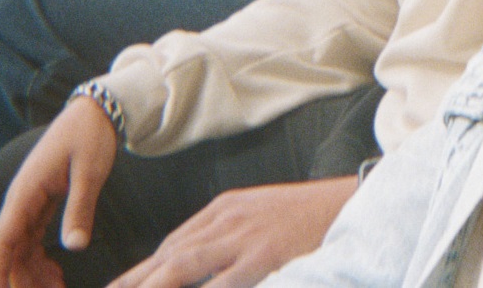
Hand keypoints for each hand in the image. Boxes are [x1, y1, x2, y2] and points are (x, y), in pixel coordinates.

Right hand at [0, 96, 118, 287]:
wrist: (96, 110)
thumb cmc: (90, 136)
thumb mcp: (89, 172)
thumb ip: (80, 208)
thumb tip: (74, 246)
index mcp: (26, 191)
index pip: (3, 239)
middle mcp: (23, 199)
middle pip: (11, 249)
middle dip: (20, 279)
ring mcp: (32, 200)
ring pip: (22, 246)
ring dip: (32, 272)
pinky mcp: (44, 200)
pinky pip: (34, 237)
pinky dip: (42, 258)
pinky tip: (56, 273)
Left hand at [106, 176, 358, 287]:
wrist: (349, 202)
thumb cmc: (306, 215)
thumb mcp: (260, 213)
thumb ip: (227, 232)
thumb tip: (194, 258)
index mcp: (224, 208)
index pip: (171, 244)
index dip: (141, 272)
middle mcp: (225, 220)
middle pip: (167, 257)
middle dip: (133, 283)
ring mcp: (242, 239)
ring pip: (180, 269)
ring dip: (151, 287)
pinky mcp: (261, 257)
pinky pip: (220, 285)